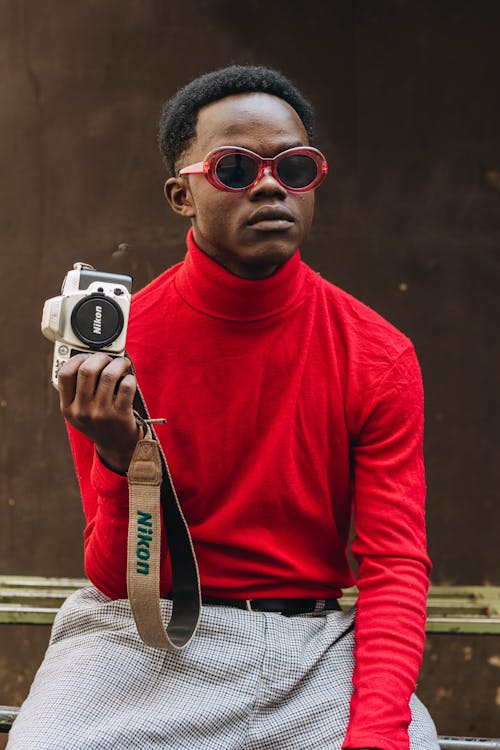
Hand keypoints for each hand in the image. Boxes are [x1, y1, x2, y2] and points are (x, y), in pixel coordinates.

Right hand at [58, 352, 140, 473]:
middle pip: (87, 370)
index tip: (88, 356)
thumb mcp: (80, 411)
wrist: (117, 447)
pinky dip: (130, 378)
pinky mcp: (120, 415)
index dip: (77, 359)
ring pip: (109, 375)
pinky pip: (126, 386)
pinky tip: (129, 380)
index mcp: (68, 408)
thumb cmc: (100, 422)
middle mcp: (82, 411)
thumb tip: (90, 356)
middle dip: (101, 358)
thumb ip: (79, 389)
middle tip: (109, 359)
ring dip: (119, 364)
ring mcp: (101, 414)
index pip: (64, 374)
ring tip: (123, 365)